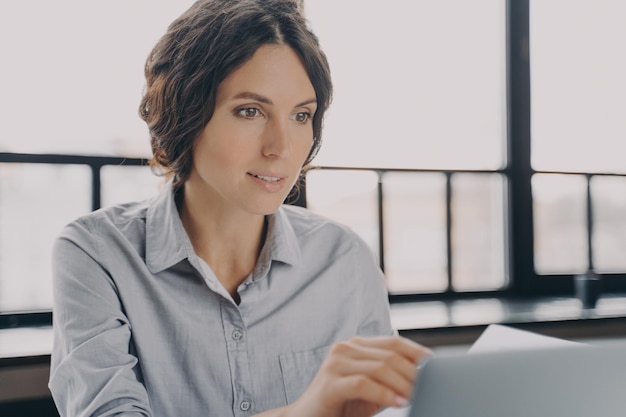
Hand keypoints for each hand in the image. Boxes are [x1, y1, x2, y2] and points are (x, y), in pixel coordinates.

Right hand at [288, 336, 431, 416]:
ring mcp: (335, 364)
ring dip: (404, 385)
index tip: (439, 369)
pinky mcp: (330, 384)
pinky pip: (364, 384)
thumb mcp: (373, 390)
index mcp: (356, 345)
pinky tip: (399, 403)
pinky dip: (385, 394)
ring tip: (418, 398)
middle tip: (432, 388)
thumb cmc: (342, 406)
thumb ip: (391, 381)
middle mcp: (345, 348)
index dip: (419, 354)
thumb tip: (425, 378)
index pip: (395, 342)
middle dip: (414, 373)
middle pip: (390, 354)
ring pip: (380, 367)